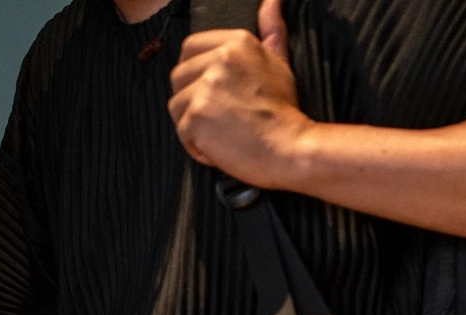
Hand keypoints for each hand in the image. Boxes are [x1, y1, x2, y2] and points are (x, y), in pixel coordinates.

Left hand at [168, 0, 308, 186]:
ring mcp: (205, 87)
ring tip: (219, 133)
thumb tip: (271, 0)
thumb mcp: (280, 62)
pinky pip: (181, 131)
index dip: (194, 73)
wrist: (289, 149)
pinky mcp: (197, 116)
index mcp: (236, 42)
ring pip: (176, 104)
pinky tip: (218, 148)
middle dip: (191, 99)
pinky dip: (196, 146)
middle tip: (217, 117)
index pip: (191, 48)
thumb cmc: (284, 111)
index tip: (208, 91)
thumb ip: (270, 30)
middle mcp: (219, 59)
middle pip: (179, 76)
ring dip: (192, 123)